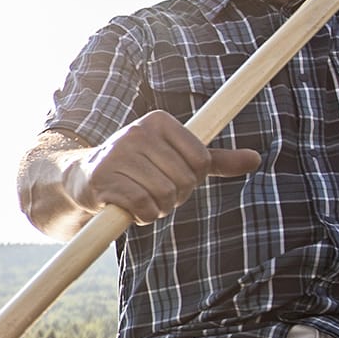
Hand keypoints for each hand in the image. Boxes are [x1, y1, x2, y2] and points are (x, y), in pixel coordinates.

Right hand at [63, 111, 260, 223]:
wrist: (82, 179)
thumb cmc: (138, 169)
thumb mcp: (176, 159)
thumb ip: (216, 161)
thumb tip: (256, 158)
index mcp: (159, 121)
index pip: (201, 161)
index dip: (192, 180)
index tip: (173, 178)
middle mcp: (138, 131)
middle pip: (184, 181)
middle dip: (174, 198)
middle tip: (155, 194)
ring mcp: (118, 154)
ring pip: (164, 195)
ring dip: (157, 209)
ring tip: (141, 201)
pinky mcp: (103, 178)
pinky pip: (143, 206)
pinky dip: (143, 216)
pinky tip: (131, 210)